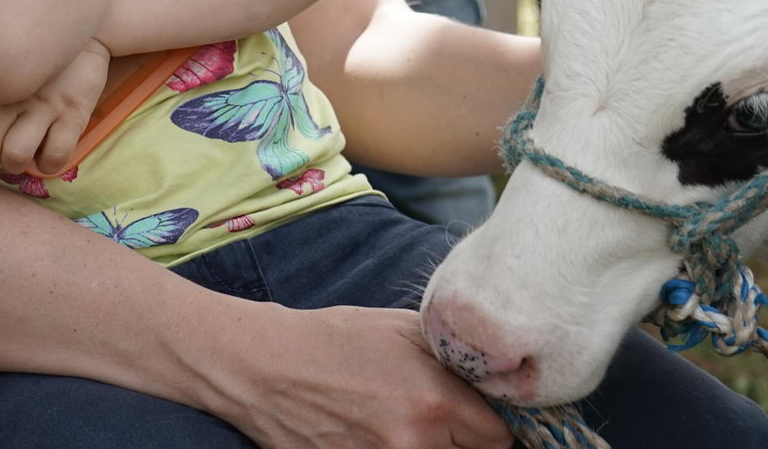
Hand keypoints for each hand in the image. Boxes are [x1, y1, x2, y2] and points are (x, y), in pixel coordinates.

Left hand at [0, 38, 111, 174]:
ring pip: (17, 155)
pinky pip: (56, 154)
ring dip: (15, 163)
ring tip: (20, 153)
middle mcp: (13, 95)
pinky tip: (46, 154)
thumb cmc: (28, 47)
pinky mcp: (75, 110)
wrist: (84, 27)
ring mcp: (45, 104)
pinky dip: (47, 164)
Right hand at [209, 306, 510, 448]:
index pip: (500, 438)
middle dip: (467, 440)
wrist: (267, 368)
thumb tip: (496, 377)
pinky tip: (382, 433)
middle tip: (447, 418)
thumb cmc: (337, 340)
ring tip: (410, 423)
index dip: (493, 423)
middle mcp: (416, 444)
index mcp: (437, 403)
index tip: (481, 413)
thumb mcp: (405, 330)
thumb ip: (457, 359)